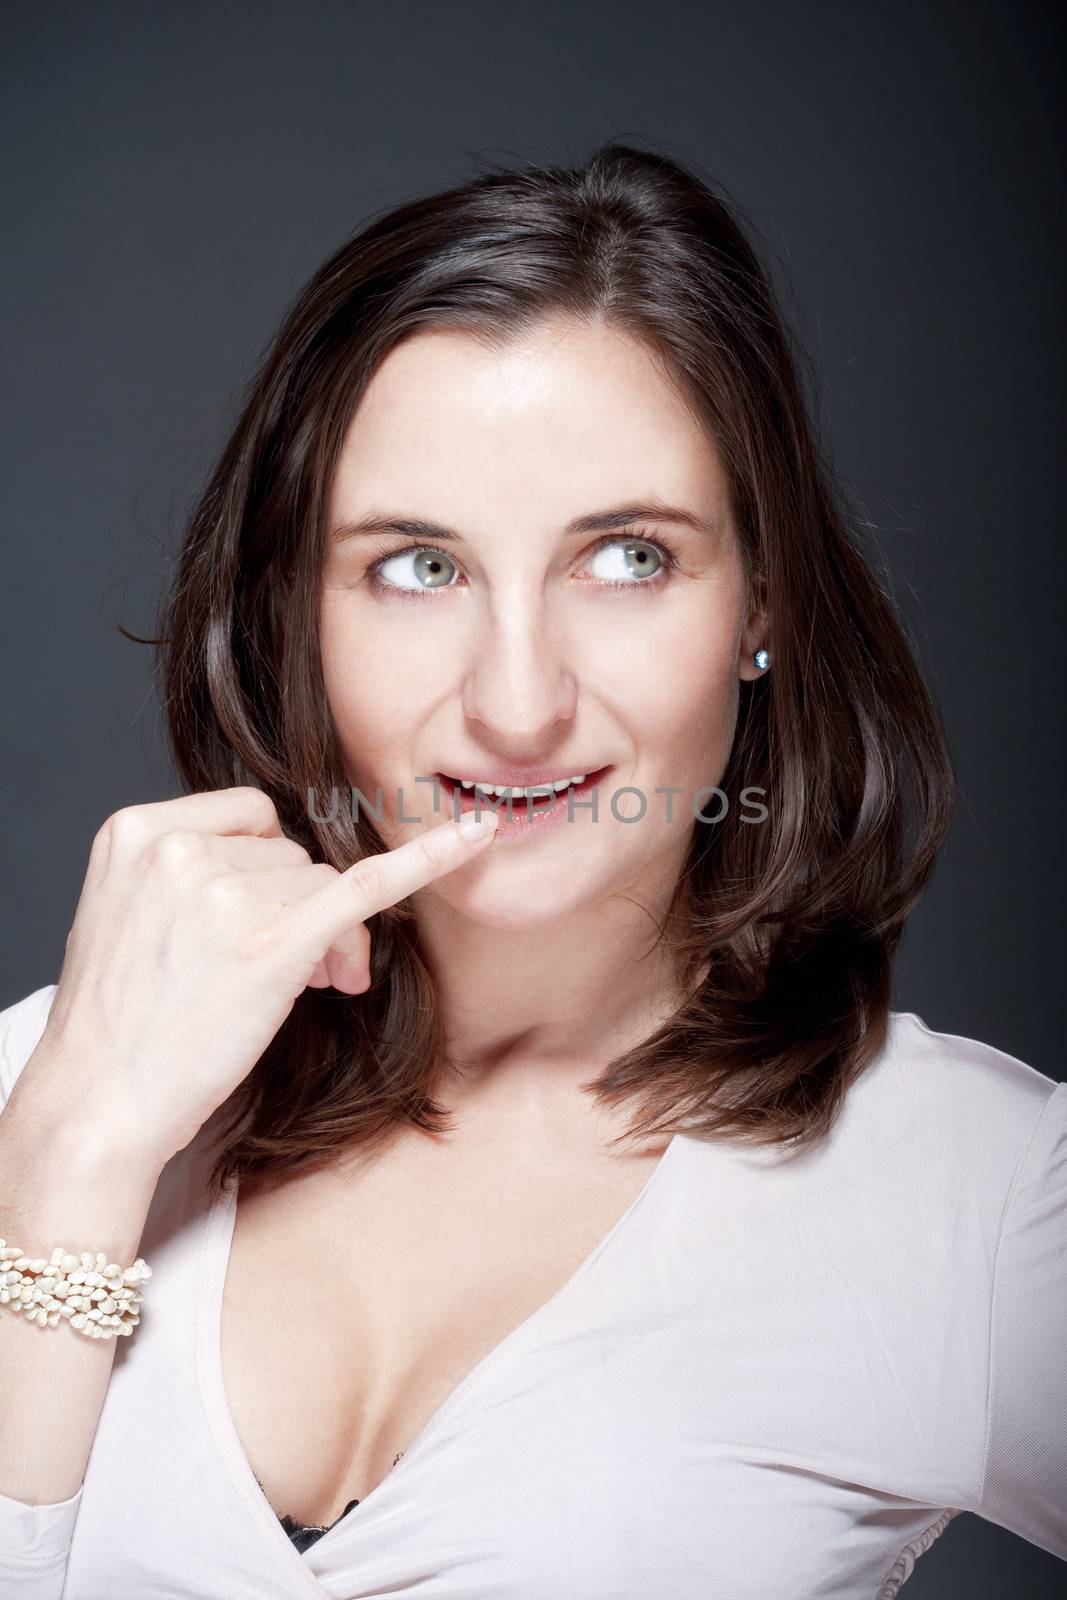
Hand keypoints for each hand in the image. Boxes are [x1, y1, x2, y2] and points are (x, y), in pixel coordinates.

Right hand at [34, 786, 497, 1165]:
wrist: (97, 1105)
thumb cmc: (121, 1023)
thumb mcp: (129, 915)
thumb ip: (192, 873)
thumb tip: (297, 869)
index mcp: (137, 830)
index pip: (249, 818)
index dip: (271, 869)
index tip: (265, 919)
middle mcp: (181, 850)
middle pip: (293, 854)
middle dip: (305, 910)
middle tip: (302, 973)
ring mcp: (226, 893)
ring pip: (324, 884)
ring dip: (331, 938)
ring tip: (309, 988)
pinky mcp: (273, 944)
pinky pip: (368, 885)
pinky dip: (430, 859)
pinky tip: (476, 838)